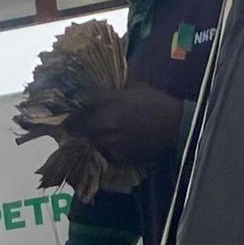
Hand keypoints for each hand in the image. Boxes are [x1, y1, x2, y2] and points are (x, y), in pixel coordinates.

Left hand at [64, 84, 183, 165]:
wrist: (177, 125)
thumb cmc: (157, 101)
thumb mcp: (134, 87)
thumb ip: (113, 91)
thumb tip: (95, 91)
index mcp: (110, 102)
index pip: (80, 105)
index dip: (71, 108)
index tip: (66, 109)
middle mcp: (107, 123)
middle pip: (77, 126)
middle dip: (72, 126)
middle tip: (69, 125)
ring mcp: (112, 142)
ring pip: (89, 141)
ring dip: (88, 138)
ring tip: (89, 135)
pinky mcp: (121, 156)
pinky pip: (105, 153)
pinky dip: (104, 149)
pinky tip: (108, 144)